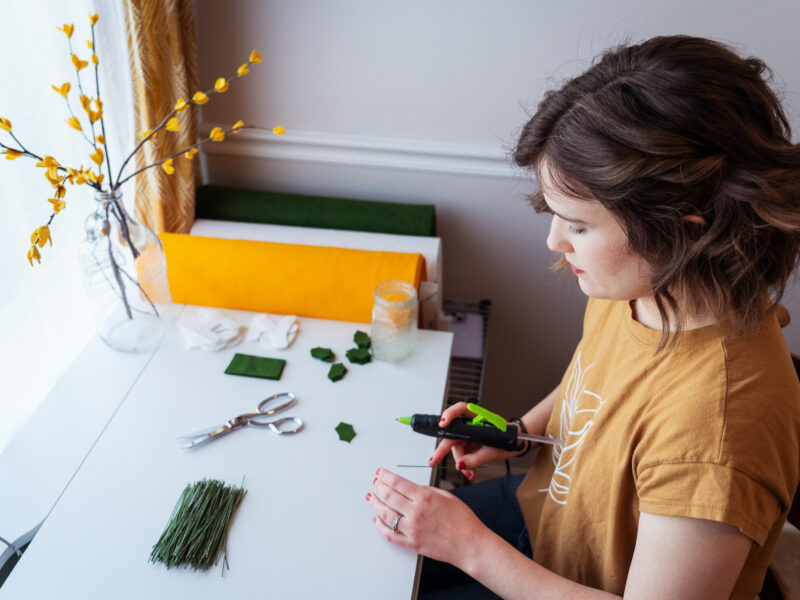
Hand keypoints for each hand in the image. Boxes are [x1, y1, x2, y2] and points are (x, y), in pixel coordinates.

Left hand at [366, 468, 486, 566]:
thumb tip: (411, 489)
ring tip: (371, 498)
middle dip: (379, 487)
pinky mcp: (411, 544)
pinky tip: (377, 520)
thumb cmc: (464, 521)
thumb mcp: (447, 496)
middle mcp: (416, 513)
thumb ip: (427, 491)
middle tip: (375, 482)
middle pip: (389, 496)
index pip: (398, 483)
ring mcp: (412, 529)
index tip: (380, 472)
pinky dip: (380, 526)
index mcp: (425, 498)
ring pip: (385, 514)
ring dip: (375, 504)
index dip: (386, 476)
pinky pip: (390, 535)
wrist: (470, 545)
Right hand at [428, 402, 520, 479]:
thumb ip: (475, 459)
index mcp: (477, 418)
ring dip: (461, 462)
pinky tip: (471, 472)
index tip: (443, 423)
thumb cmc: (507, 440)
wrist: (515, 443)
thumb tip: (460, 465)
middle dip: (443, 450)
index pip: (460, 410)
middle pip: (453, 435)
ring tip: (470, 474)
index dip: (450, 415)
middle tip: (433, 461)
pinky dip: (466, 463)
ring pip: (456, 448)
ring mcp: (469, 433)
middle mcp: (470, 423)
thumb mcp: (493, 452)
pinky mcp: (469, 441)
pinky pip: (462, 453)